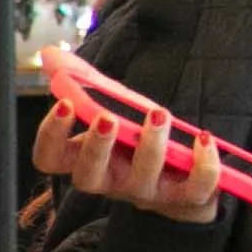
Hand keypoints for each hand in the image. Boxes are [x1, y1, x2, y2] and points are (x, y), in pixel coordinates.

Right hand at [37, 85, 226, 226]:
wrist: (181, 180)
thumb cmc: (137, 140)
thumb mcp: (112, 110)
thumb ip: (82, 81)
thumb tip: (49, 53)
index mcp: (83, 160)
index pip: (49, 159)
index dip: (51, 136)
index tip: (65, 104)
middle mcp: (108, 181)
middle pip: (86, 178)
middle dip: (96, 147)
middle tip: (107, 118)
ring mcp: (144, 192)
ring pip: (141, 179)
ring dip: (150, 144)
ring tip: (159, 114)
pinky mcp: (182, 199)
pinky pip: (193, 189)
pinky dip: (202, 164)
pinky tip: (202, 137)